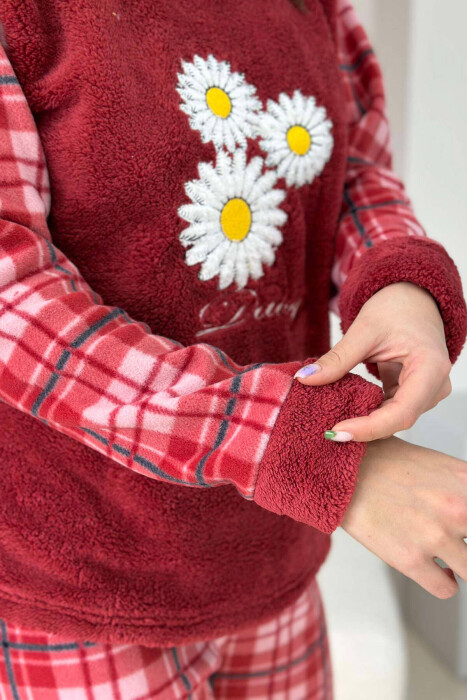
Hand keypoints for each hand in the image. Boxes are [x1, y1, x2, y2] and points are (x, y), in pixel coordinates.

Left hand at [295, 282, 451, 441]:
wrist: (413, 300)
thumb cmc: (396, 308)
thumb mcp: (363, 331)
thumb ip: (336, 359)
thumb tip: (304, 380)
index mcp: (430, 367)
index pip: (402, 412)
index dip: (370, 428)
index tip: (337, 430)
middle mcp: (436, 385)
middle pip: (398, 420)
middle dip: (364, 429)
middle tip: (328, 431)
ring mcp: (428, 392)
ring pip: (394, 420)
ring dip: (365, 423)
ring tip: (333, 423)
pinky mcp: (415, 394)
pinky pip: (391, 412)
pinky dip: (369, 414)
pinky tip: (347, 413)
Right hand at [341, 436, 466, 598]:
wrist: (340, 471)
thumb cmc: (383, 462)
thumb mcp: (438, 464)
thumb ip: (463, 489)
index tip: (465, 532)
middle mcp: (459, 509)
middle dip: (465, 543)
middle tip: (454, 540)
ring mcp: (435, 536)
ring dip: (458, 563)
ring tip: (442, 552)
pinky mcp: (411, 560)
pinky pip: (446, 588)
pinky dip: (441, 581)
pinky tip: (430, 566)